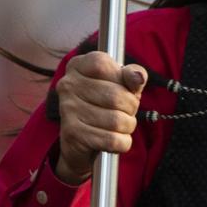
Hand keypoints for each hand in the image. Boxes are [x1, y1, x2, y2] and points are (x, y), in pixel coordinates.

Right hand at [53, 52, 146, 183]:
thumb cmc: (104, 104)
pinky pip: (113, 140)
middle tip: (126, 111)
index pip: (102, 64)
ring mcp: (68, 109)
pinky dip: (123, 142)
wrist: (80, 140)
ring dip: (128, 126)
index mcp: (78, 66)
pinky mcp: (73, 134)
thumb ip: (132, 76)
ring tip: (121, 125)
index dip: (121, 78)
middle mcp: (68, 85)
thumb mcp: (121, 84)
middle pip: (116, 96)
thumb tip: (138, 77)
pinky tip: (117, 139)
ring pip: (117, 120)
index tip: (122, 87)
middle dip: (131, 107)